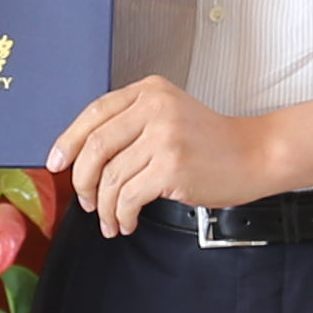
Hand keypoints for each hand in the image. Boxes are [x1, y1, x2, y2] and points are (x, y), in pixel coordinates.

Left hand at [46, 76, 280, 235]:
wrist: (256, 155)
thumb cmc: (213, 143)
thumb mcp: (170, 116)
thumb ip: (132, 124)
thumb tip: (84, 156)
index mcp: (150, 91)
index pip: (94, 112)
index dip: (68, 140)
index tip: (56, 163)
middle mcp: (154, 108)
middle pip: (95, 146)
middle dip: (82, 180)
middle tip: (85, 201)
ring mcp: (164, 137)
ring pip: (110, 177)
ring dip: (104, 207)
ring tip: (110, 219)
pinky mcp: (171, 167)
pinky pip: (128, 197)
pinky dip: (121, 215)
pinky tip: (126, 222)